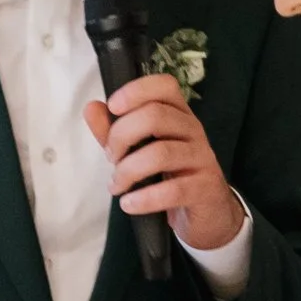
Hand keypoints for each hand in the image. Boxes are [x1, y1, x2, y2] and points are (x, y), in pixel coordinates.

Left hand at [87, 75, 242, 251]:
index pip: (164, 86)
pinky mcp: (206, 188)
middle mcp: (193, 130)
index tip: (112, 106)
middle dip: (121, 136)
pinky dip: (144, 199)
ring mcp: (203, 158)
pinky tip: (129, 204)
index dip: (136, 90)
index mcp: (178, 114)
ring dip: (128, 171)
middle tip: (111, 158)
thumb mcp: (139, 151)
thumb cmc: (170, 176)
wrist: (208, 214)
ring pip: (161, 153)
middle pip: (156, 116)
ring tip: (117, 186)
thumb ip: (115, 131)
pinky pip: (173, 190)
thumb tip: (91, 108)